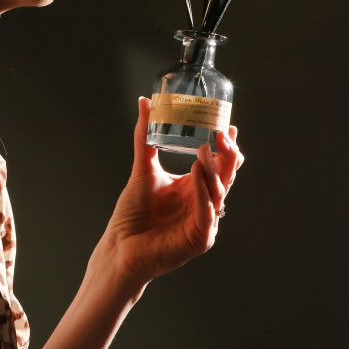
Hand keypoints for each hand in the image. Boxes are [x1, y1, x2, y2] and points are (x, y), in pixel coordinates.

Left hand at [104, 97, 243, 289]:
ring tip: (205, 150)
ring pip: (218, 192)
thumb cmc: (132, 214)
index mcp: (196, 187)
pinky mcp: (200, 239)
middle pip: (227, 175)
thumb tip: (144, 102)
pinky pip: (207, 212)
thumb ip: (145, 136)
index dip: (226, 146)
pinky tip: (197, 173)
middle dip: (228, 154)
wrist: (120, 247)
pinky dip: (203, 192)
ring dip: (214, 170)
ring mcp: (205, 221)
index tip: (227, 126)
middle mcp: (204, 203)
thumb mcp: (143, 168)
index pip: (220, 164)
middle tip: (222, 134)